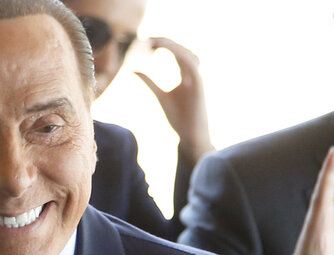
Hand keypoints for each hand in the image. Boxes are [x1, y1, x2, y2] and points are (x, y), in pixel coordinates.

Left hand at [134, 37, 213, 164]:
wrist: (191, 136)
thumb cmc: (179, 118)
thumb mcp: (160, 96)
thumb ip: (149, 82)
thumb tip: (133, 69)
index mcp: (187, 76)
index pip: (177, 53)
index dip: (164, 44)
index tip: (148, 41)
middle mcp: (194, 75)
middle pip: (183, 51)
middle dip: (167, 42)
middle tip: (149, 38)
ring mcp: (198, 79)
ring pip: (188, 55)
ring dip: (172, 46)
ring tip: (155, 42)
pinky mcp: (199, 85)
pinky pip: (191, 65)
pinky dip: (179, 55)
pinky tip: (166, 50)